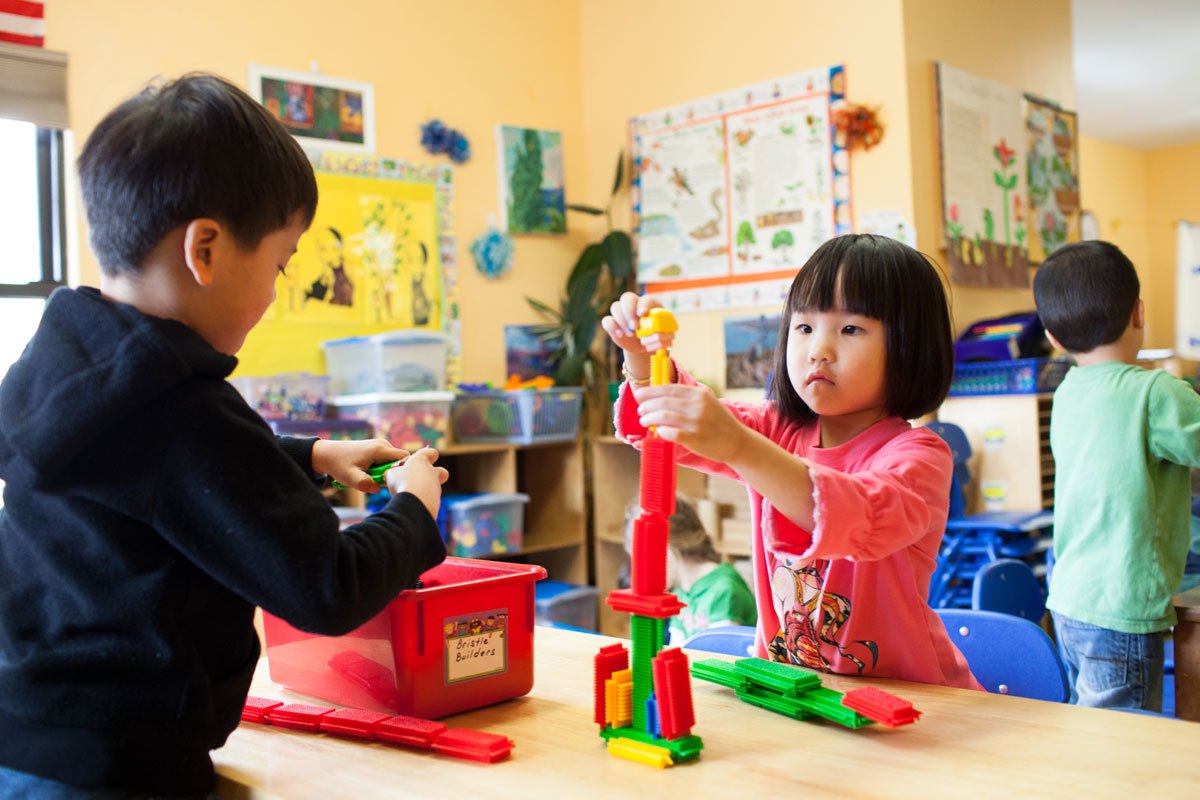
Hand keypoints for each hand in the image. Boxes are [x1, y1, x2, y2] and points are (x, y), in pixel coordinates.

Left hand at [312, 438, 407, 493]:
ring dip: (385, 471)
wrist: (327, 453)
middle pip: (399, 461)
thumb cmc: (338, 464)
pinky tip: (369, 472)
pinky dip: (381, 468)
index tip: (393, 481)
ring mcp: (380, 444)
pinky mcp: (377, 447)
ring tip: (370, 476)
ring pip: (392, 461)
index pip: (405, 458)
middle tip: (378, 482)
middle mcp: (383, 444)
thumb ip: (365, 484)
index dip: (403, 471)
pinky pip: (386, 460)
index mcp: (380, 449)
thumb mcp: (350, 477)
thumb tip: (378, 489)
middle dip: (392, 473)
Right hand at [385, 447, 449, 519]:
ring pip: (435, 487)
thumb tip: (390, 474)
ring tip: (409, 494)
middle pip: (442, 471)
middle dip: (435, 474)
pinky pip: (431, 499)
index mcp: (422, 461)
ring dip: (424, 490)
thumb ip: (393, 472)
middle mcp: (432, 472)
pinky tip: (412, 503)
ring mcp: (436, 487)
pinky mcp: (436, 501)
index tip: (416, 461)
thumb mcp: (391, 474)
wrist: (413, 504)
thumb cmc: (401, 483)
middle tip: (419, 479)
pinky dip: (423, 501)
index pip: (432, 452)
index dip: (427, 455)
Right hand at [600, 292, 672, 379]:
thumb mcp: (663, 336)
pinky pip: (607, 320)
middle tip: (634, 326)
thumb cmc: (655, 337)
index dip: (643, 305)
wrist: (643, 345)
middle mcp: (634, 305)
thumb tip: (665, 336)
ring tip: (630, 334)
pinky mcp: (613, 323)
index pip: (645, 299)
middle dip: (629, 311)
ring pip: (615, 307)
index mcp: (649, 304)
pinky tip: (619, 334)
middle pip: (627, 298)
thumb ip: (665, 335)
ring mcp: (622, 313)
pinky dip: (612, 327)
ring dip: (622, 320)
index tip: (642, 314)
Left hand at [632, 384, 747, 463]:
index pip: (668, 388)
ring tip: (644, 421)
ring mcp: (697, 423)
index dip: (650, 391)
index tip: (638, 395)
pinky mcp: (696, 439)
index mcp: (698, 394)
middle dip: (647, 405)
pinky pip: (673, 434)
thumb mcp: (706, 401)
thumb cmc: (717, 421)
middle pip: (663, 402)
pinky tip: (658, 432)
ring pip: (664, 417)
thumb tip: (658, 394)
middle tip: (640, 410)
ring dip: (650, 418)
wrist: (737, 441)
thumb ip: (686, 397)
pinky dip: (662, 432)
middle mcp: (698, 406)